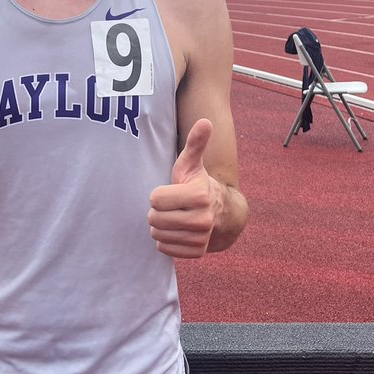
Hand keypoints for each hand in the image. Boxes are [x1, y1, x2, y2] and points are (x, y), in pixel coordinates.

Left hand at [148, 119, 222, 258]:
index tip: (171, 191)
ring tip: (173, 217)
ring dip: (160, 227)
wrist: (219, 212)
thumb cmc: (196, 184)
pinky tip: (176, 231)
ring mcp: (200, 238)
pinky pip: (164, 249)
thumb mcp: (192, 164)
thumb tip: (205, 121)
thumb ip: (195, 143)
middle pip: (154, 219)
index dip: (158, 194)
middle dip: (157, 212)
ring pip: (157, 235)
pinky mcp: (196, 252)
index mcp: (198, 195)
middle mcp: (202, 219)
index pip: (154, 199)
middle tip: (170, 206)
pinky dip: (165, 242)